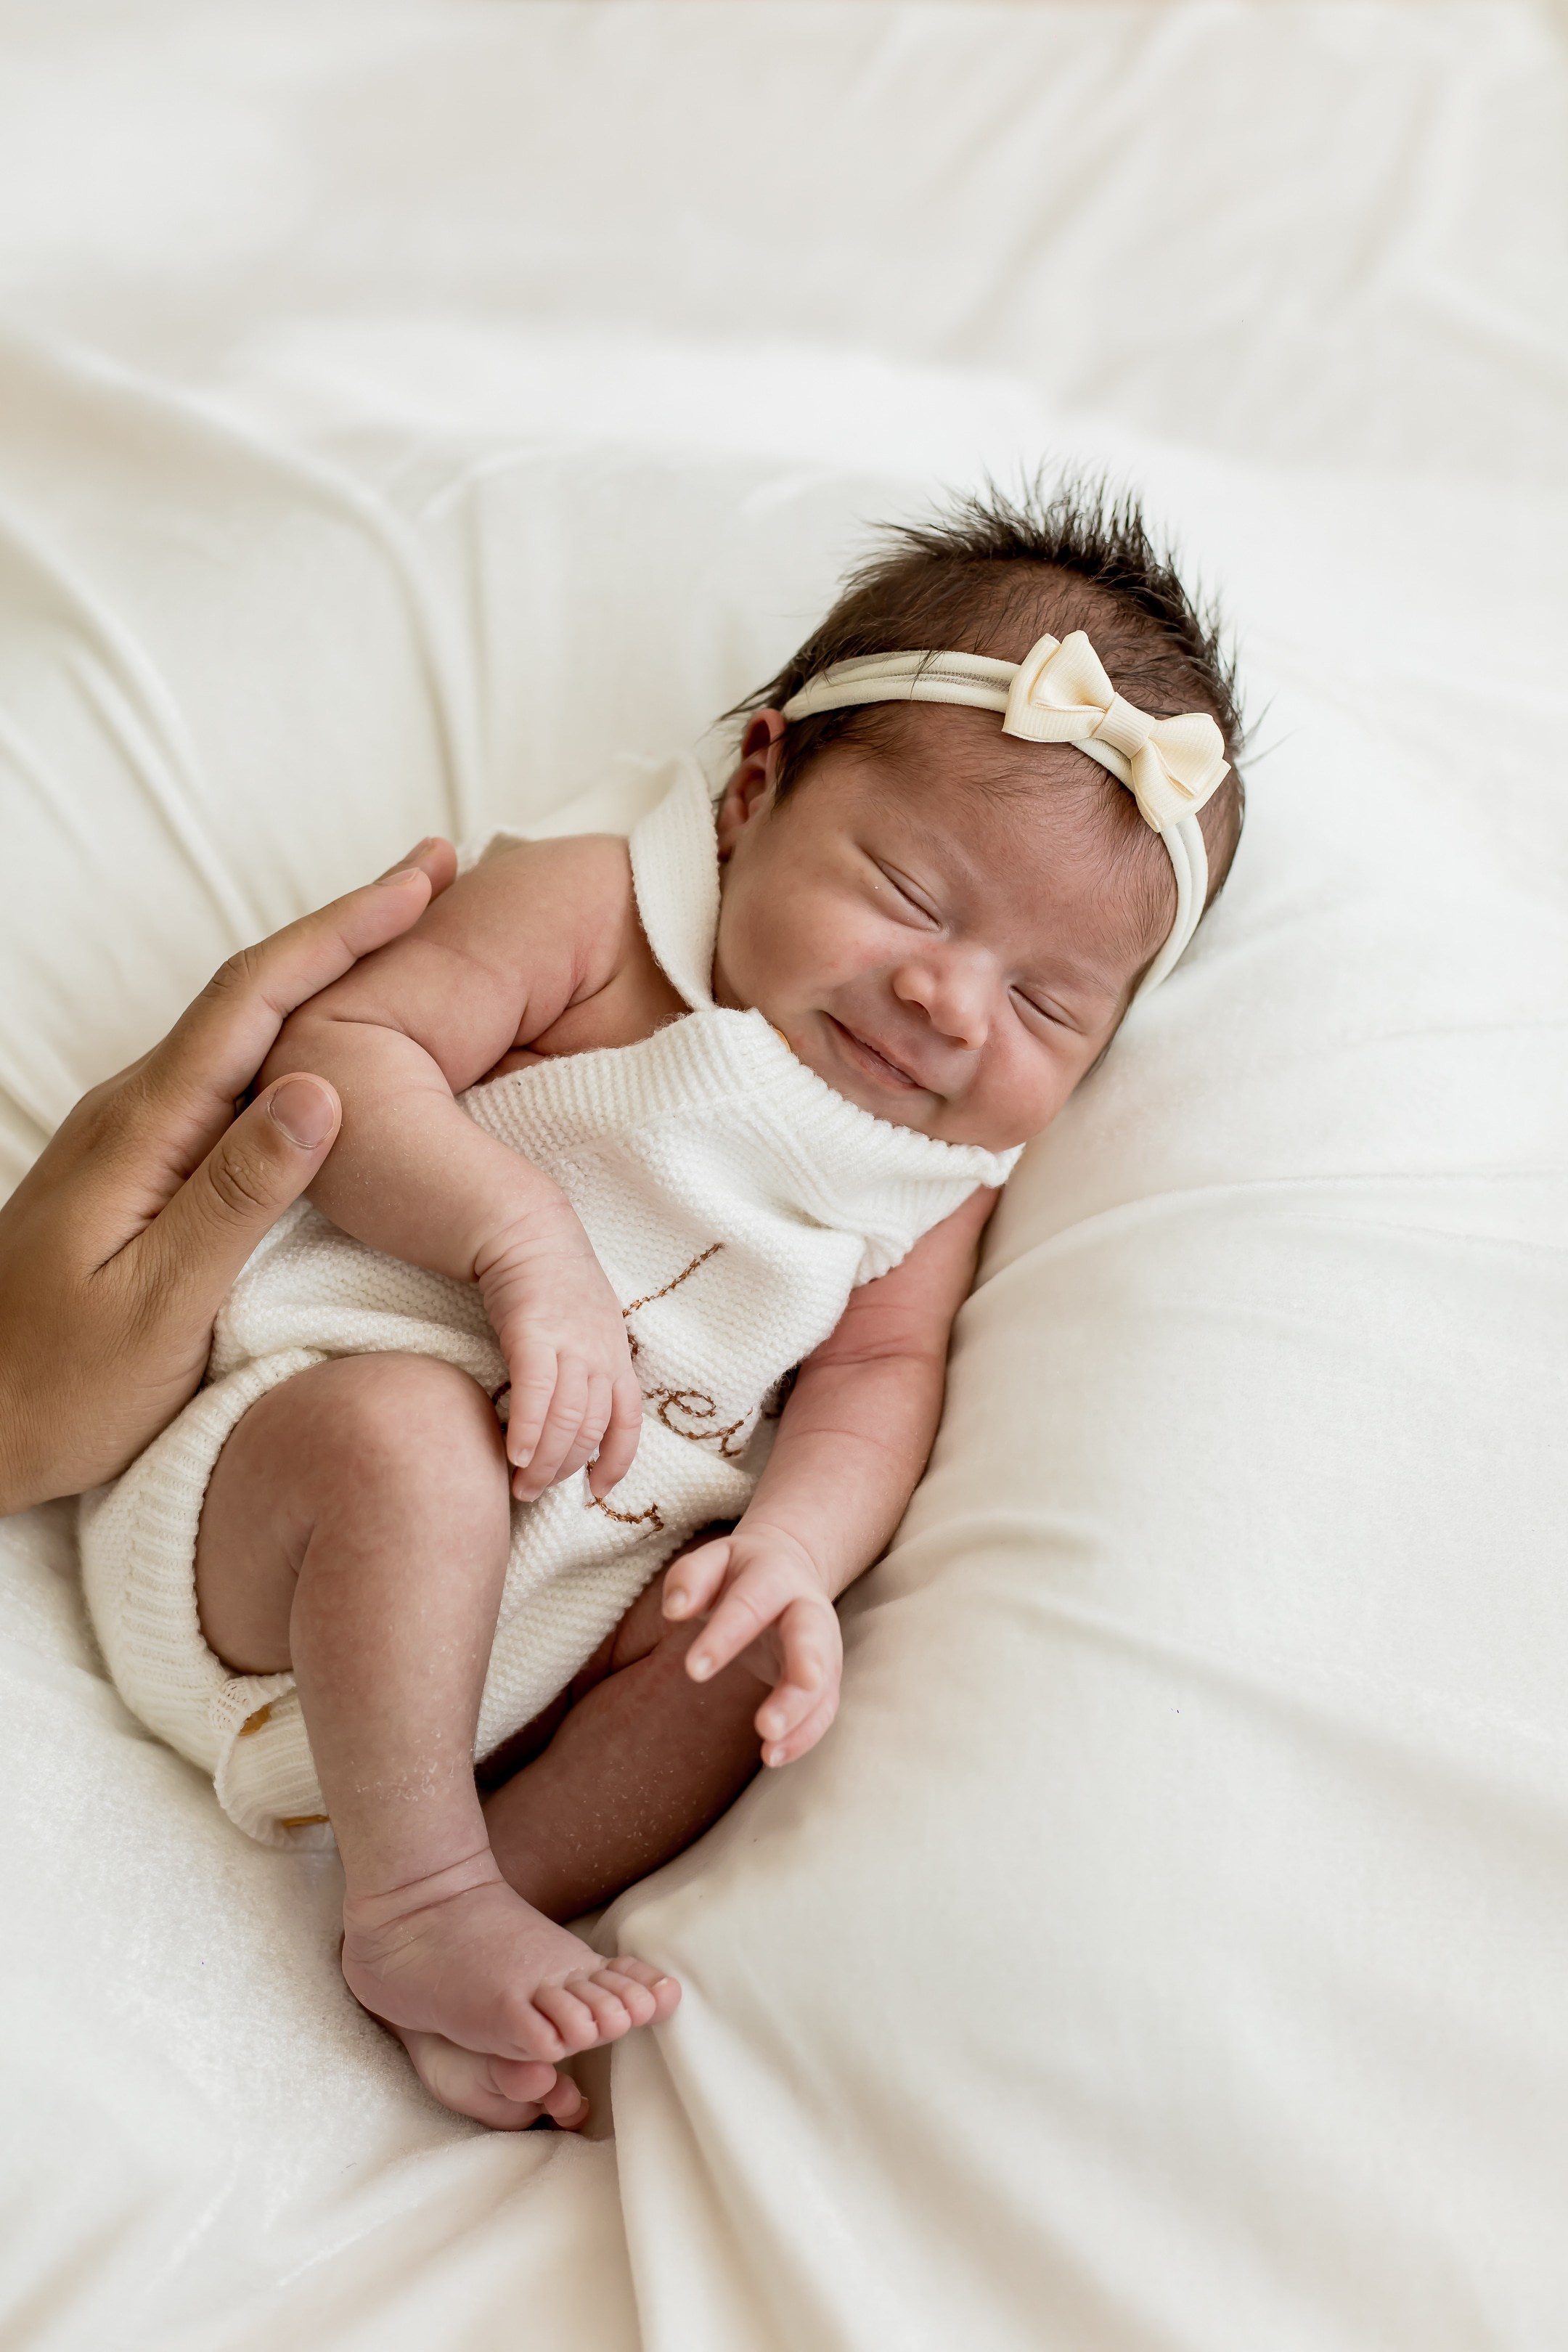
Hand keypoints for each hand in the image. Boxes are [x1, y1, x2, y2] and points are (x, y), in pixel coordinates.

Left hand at [0, 839, 456, 1514]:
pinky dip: (293, 1032)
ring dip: (324, 972)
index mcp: (144, 1130)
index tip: (420, 882)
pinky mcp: (135, 1168)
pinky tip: (331, 1044)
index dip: (343, 931)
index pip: (256, 1000)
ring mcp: (129, 1135)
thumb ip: (238, 1195)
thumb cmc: (57, 1389)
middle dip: (347, 927)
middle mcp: (132, 1110)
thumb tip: (322, 1086)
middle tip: (433, 874)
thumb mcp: (158, 1306)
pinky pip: (226, 1074)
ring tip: (403, 935)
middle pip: (253, 991)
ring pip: (241, 1027)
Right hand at [475, 1200, 642, 1505]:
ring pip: (568, 1421)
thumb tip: (575, 1416)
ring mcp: (571, 1345)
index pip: (628, 1421)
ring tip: (521, 1486)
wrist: (528, 1232)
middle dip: (566, 1470)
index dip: (616, 1461)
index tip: (598, 1492)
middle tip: (536, 1492)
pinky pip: (537, 1393)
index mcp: (617, 1357)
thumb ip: (589, 1368)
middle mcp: (601, 1356)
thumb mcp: (589, 1327)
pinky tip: (514, 1454)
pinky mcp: (534, 1334)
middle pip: (592, 1430)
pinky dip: (529, 1430)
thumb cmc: (554, 1284)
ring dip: (545, 1463)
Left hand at [663, 1522, 841, 1765]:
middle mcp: (807, 1609)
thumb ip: (692, 1577)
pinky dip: (804, 1735)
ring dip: (800, 1717)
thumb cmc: (740, 1571)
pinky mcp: (826, 1676)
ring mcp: (823, 1645)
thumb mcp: (714, 1560)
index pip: (750, 1604)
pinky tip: (774, 1757)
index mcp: (774, 1575)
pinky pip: (823, 1708)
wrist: (790, 1566)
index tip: (694, 1670)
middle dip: (798, 1673)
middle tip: (768, 1720)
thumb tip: (674, 1609)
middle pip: (809, 1638)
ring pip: (824, 1681)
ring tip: (770, 1750)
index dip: (725, 1636)